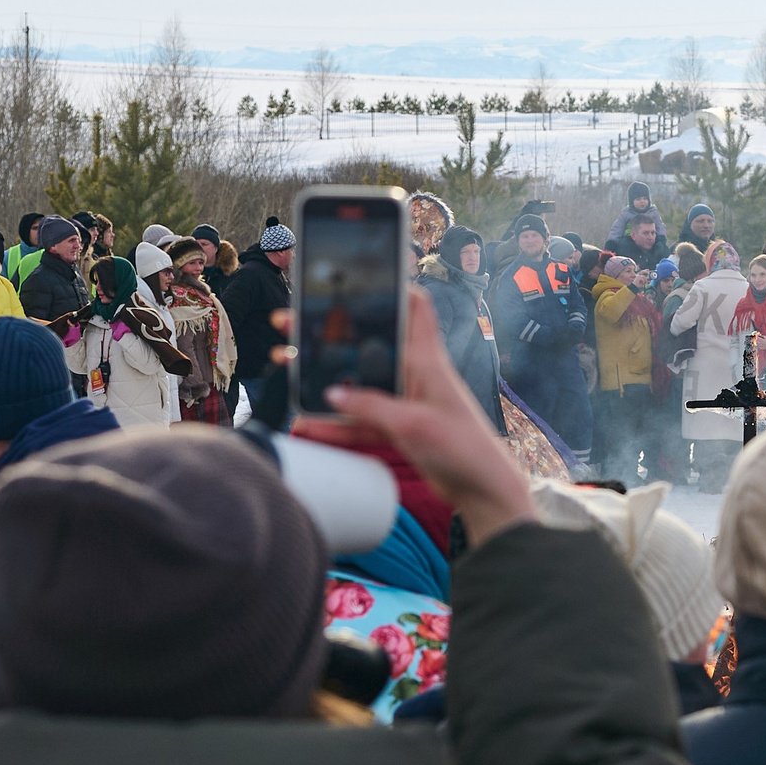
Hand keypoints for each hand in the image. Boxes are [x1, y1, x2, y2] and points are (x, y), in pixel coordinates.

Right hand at [302, 290, 533, 544]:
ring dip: (323, 377)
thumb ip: (370, 407)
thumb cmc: (462, 447)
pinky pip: (358, 420)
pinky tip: (305, 424)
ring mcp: (404, 401)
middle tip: (292, 322)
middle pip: (368, 345)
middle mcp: (413, 374)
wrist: (481, 489)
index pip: (416, 308)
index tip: (359, 275)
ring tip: (284, 364)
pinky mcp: (397, 427)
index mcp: (426, 359)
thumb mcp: (412, 424)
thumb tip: (331, 392)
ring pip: (357, 383)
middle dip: (331, 334)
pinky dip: (333, 423)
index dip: (394, 287)